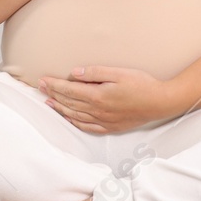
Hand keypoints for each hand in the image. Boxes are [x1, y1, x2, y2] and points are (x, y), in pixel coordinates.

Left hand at [38, 65, 178, 133]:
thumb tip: (74, 74)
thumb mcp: (118, 73)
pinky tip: (69, 117)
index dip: (54, 85)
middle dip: (53, 94)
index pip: (69, 91)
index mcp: (98, 96)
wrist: (161, 103)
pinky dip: (74, 122)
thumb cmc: (142, 84)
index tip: (42, 80)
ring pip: (75, 116)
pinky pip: (87, 127)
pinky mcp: (111, 127)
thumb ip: (95, 73)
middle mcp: (98, 111)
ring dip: (60, 108)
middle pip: (69, 103)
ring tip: (48, 102)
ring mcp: (104, 121)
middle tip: (40, 87)